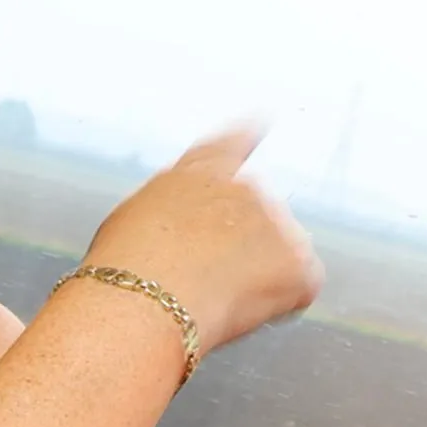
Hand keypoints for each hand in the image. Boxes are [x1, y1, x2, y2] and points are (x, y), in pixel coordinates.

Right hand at [79, 126, 323, 354]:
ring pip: (279, 253)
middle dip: (244, 245)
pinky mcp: (298, 261)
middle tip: (209, 279)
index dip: (251, 130)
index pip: (233, 141)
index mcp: (201, 173)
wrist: (146, 297)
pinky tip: (241, 309)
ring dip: (259, 274)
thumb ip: (175, 210)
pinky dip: (279, 302)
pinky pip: (299, 287)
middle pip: (259, 215)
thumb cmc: (127, 268)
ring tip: (214, 297)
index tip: (267, 118)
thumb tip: (185, 228)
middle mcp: (246, 186)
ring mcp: (277, 221)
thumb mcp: (136, 217)